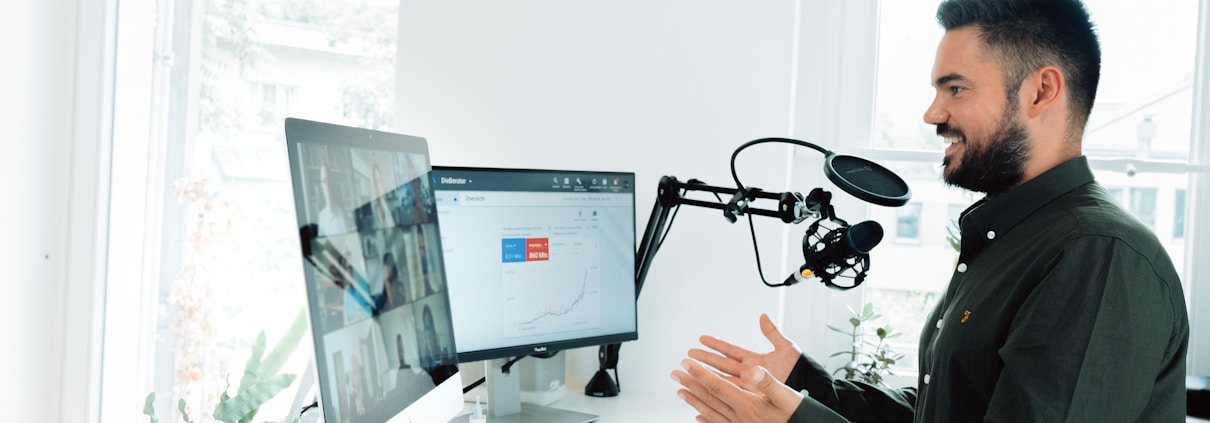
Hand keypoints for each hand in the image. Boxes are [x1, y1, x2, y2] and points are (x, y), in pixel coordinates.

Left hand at [671, 359, 803, 422]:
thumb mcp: (787, 397)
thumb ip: (769, 383)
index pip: (717, 386)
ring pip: (710, 412)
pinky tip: (697, 417)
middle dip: (690, 384)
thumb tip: (755, 370)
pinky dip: (706, 420)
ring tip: (680, 391)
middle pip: (709, 398)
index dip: (700, 374)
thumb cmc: (797, 415)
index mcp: (748, 405)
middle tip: (674, 374)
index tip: (686, 363)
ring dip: (693, 400)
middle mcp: (740, 417)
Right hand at [691, 314, 801, 383]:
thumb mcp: (786, 347)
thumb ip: (772, 332)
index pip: (730, 349)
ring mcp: (748, 384)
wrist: (808, 386)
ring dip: (705, 374)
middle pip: (720, 364)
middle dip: (704, 359)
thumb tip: (763, 317)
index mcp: (754, 359)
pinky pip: (730, 392)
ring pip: (721, 378)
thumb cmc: (799, 368)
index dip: (716, 344)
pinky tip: (705, 389)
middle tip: (688, 354)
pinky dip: (717, 390)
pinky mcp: (751, 395)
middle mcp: (748, 372)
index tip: (702, 338)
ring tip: (690, 369)